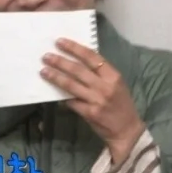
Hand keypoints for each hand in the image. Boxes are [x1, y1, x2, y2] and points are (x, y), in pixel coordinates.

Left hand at [39, 39, 144, 162]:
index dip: (74, 48)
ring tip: (44, 71)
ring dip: (56, 77)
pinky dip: (61, 97)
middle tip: (46, 56)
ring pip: (71, 85)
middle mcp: (105, 86)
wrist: (127, 131)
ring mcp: (97, 100)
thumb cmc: (121, 104)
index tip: (60, 42)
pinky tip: (52, 92)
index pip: (91, 57)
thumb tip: (77, 61)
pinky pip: (72, 102)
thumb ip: (100, 73)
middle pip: (78, 70)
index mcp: (113, 75)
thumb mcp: (116, 84)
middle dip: (60, 61)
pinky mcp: (90, 113)